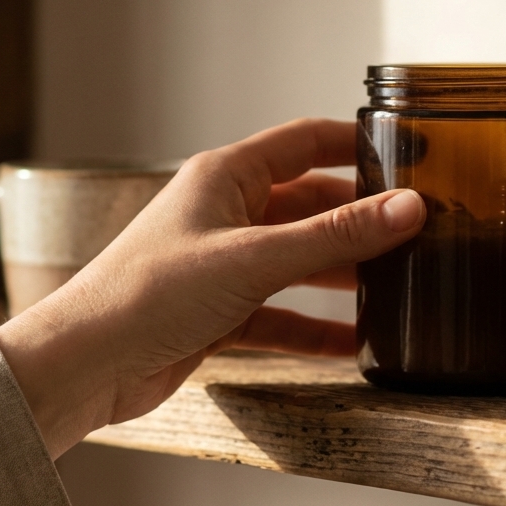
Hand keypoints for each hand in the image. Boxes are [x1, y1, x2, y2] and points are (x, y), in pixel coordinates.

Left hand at [0, 118, 425, 457]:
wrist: (86, 363)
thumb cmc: (146, 295)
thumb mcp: (253, 259)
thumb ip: (332, 237)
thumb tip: (405, 208)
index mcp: (225, 177)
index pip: (305, 142)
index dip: (357, 144)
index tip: (410, 151)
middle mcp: (224, 214)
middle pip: (309, 205)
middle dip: (360, 219)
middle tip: (419, 232)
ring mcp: (221, 264)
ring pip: (297, 261)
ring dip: (343, 274)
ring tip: (399, 285)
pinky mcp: (217, 313)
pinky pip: (280, 314)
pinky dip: (314, 327)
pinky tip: (353, 343)